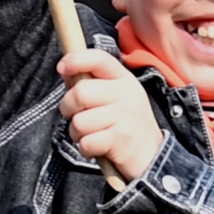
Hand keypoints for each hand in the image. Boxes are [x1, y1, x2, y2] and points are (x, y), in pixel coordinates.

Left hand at [60, 50, 167, 188]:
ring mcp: (125, 116)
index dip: (76, 60)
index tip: (62, 68)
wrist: (151, 155)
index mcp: (124, 79)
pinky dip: (86, 149)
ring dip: (77, 133)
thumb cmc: (124, 124)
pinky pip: (86, 142)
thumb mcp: (114, 98)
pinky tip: (98, 147)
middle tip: (76, 116)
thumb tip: (65, 70)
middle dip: (68, 108)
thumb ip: (91, 83)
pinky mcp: (121, 138)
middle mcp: (127, 93)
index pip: (99, 59)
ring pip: (79, 121)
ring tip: (91, 134)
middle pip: (80, 92)